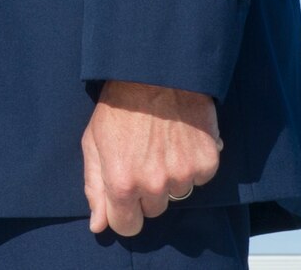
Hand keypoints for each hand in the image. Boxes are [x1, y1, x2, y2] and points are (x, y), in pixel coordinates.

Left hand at [81, 81, 221, 236]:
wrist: (155, 73)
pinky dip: (192, 163)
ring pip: (177, 194)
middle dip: (147, 191)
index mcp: (122, 183)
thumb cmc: (118, 107)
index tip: (125, 194)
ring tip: (161, 144)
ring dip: (170, 176)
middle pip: (153, 210)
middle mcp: (154, 185)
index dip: (124, 212)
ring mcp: (183, 175)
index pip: (127, 226)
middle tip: (143, 157)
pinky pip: (199, 178)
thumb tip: (98, 225)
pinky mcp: (207, 163)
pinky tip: (180, 139)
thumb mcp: (93, 143)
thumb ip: (95, 187)